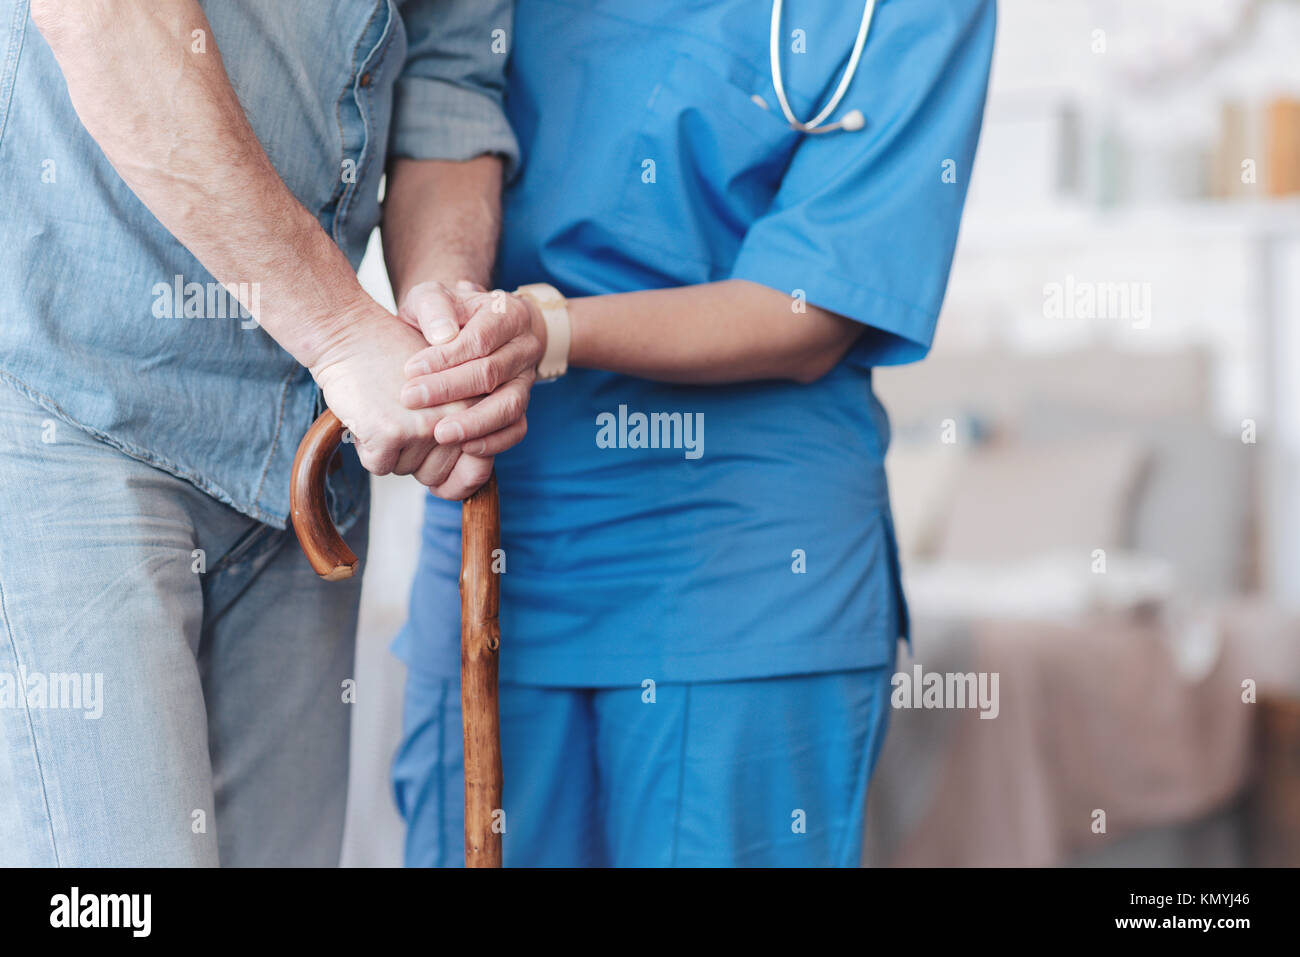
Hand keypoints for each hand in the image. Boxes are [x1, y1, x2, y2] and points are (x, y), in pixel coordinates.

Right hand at [306, 300, 492, 499]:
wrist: (352, 334)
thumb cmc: (396, 364)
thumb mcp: (443, 391)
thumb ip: (460, 430)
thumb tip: (464, 484)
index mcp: (477, 406)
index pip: (479, 469)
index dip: (457, 481)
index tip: (439, 480)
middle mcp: (458, 417)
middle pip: (437, 475)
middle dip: (414, 461)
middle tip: (398, 423)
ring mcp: (426, 426)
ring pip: (405, 471)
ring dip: (389, 453)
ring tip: (382, 412)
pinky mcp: (392, 432)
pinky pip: (380, 466)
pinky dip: (367, 449)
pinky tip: (366, 418)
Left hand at [400, 282, 543, 454]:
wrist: (471, 327)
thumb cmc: (449, 313)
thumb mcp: (434, 295)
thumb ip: (434, 305)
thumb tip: (442, 336)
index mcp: (508, 313)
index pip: (480, 339)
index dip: (446, 358)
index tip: (409, 370)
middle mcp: (525, 347)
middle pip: (492, 373)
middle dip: (449, 390)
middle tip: (410, 400)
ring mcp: (526, 379)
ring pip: (510, 405)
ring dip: (474, 423)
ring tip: (441, 434)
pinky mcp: (521, 404)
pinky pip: (517, 428)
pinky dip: (494, 441)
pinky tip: (465, 447)